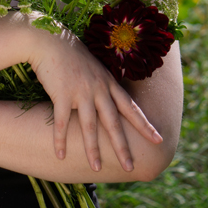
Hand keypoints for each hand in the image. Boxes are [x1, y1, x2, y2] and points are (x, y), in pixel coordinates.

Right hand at [25, 21, 162, 171]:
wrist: (48, 39)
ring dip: (92, 149)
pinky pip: (61, 122)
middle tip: (131, 167)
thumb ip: (102, 82)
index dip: (145, 125)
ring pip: (89, 126)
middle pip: (113, 122)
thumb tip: (108, 96)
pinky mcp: (61, 93)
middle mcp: (98, 88)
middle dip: (122, 146)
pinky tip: (60, 154)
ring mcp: (81, 91)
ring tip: (95, 168)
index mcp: (108, 82)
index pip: (131, 107)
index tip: (158, 140)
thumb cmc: (68, 52)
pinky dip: (60, 140)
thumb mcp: (93, 66)